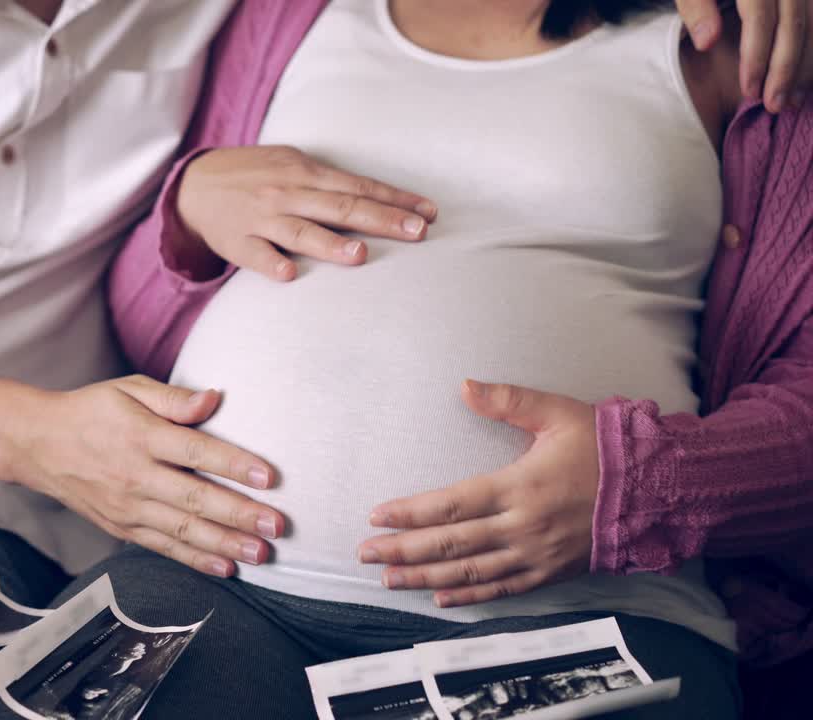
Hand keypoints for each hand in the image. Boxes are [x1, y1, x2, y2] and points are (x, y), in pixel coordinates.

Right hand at [7, 374, 284, 577]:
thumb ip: (174, 398)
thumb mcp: (129, 390)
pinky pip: (163, 548)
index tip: (269, 477)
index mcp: (140, 436)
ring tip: (260, 555)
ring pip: (182, 530)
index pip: (195, 450)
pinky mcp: (121, 528)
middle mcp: (134, 475)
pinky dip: (194, 560)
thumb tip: (215, 398)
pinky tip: (225, 568)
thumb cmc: (92, 411)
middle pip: (194, 497)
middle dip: (238, 514)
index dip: (234, 464)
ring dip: (224, 544)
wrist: (38, 444)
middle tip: (276, 526)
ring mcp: (126, 507)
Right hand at [175, 146, 437, 280]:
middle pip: (341, 207)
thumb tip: (379, 198)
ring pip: (301, 231)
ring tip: (360, 256)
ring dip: (331, 244)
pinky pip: (257, 255)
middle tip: (417, 233)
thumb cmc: (255, 176)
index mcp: (306, 173)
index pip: (359, 187)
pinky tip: (289, 275)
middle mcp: (288, 193)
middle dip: (381, 219)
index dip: (395, 199)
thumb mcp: (292, 165)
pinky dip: (272, 264)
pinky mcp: (237, 242)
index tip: (429, 213)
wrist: (195, 185)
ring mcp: (262, 218)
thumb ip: (330, 183)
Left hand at [357, 380, 598, 606]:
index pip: (450, 504)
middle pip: (450, 544)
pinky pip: (503, 589)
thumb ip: (509, 400)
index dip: (409, 513)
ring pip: (470, 573)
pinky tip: (441, 599)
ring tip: (390, 579)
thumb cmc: (604, 447)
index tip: (376, 516)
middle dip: (403, 551)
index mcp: (519, 486)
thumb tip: (465, 385)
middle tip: (366, 553)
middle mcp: (522, 526)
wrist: (657, 489)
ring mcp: (536, 555)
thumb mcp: (557, 413)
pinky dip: (470, 597)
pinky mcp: (551, 573)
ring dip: (425, 578)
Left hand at [677, 0, 811, 111]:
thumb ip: (697, 8)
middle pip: (793, 23)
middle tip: (775, 105)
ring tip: (792, 100)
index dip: (757, 56)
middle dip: (785, 68)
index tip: (749, 91)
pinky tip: (805, 80)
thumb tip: (707, 42)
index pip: (760, 17)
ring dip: (806, 65)